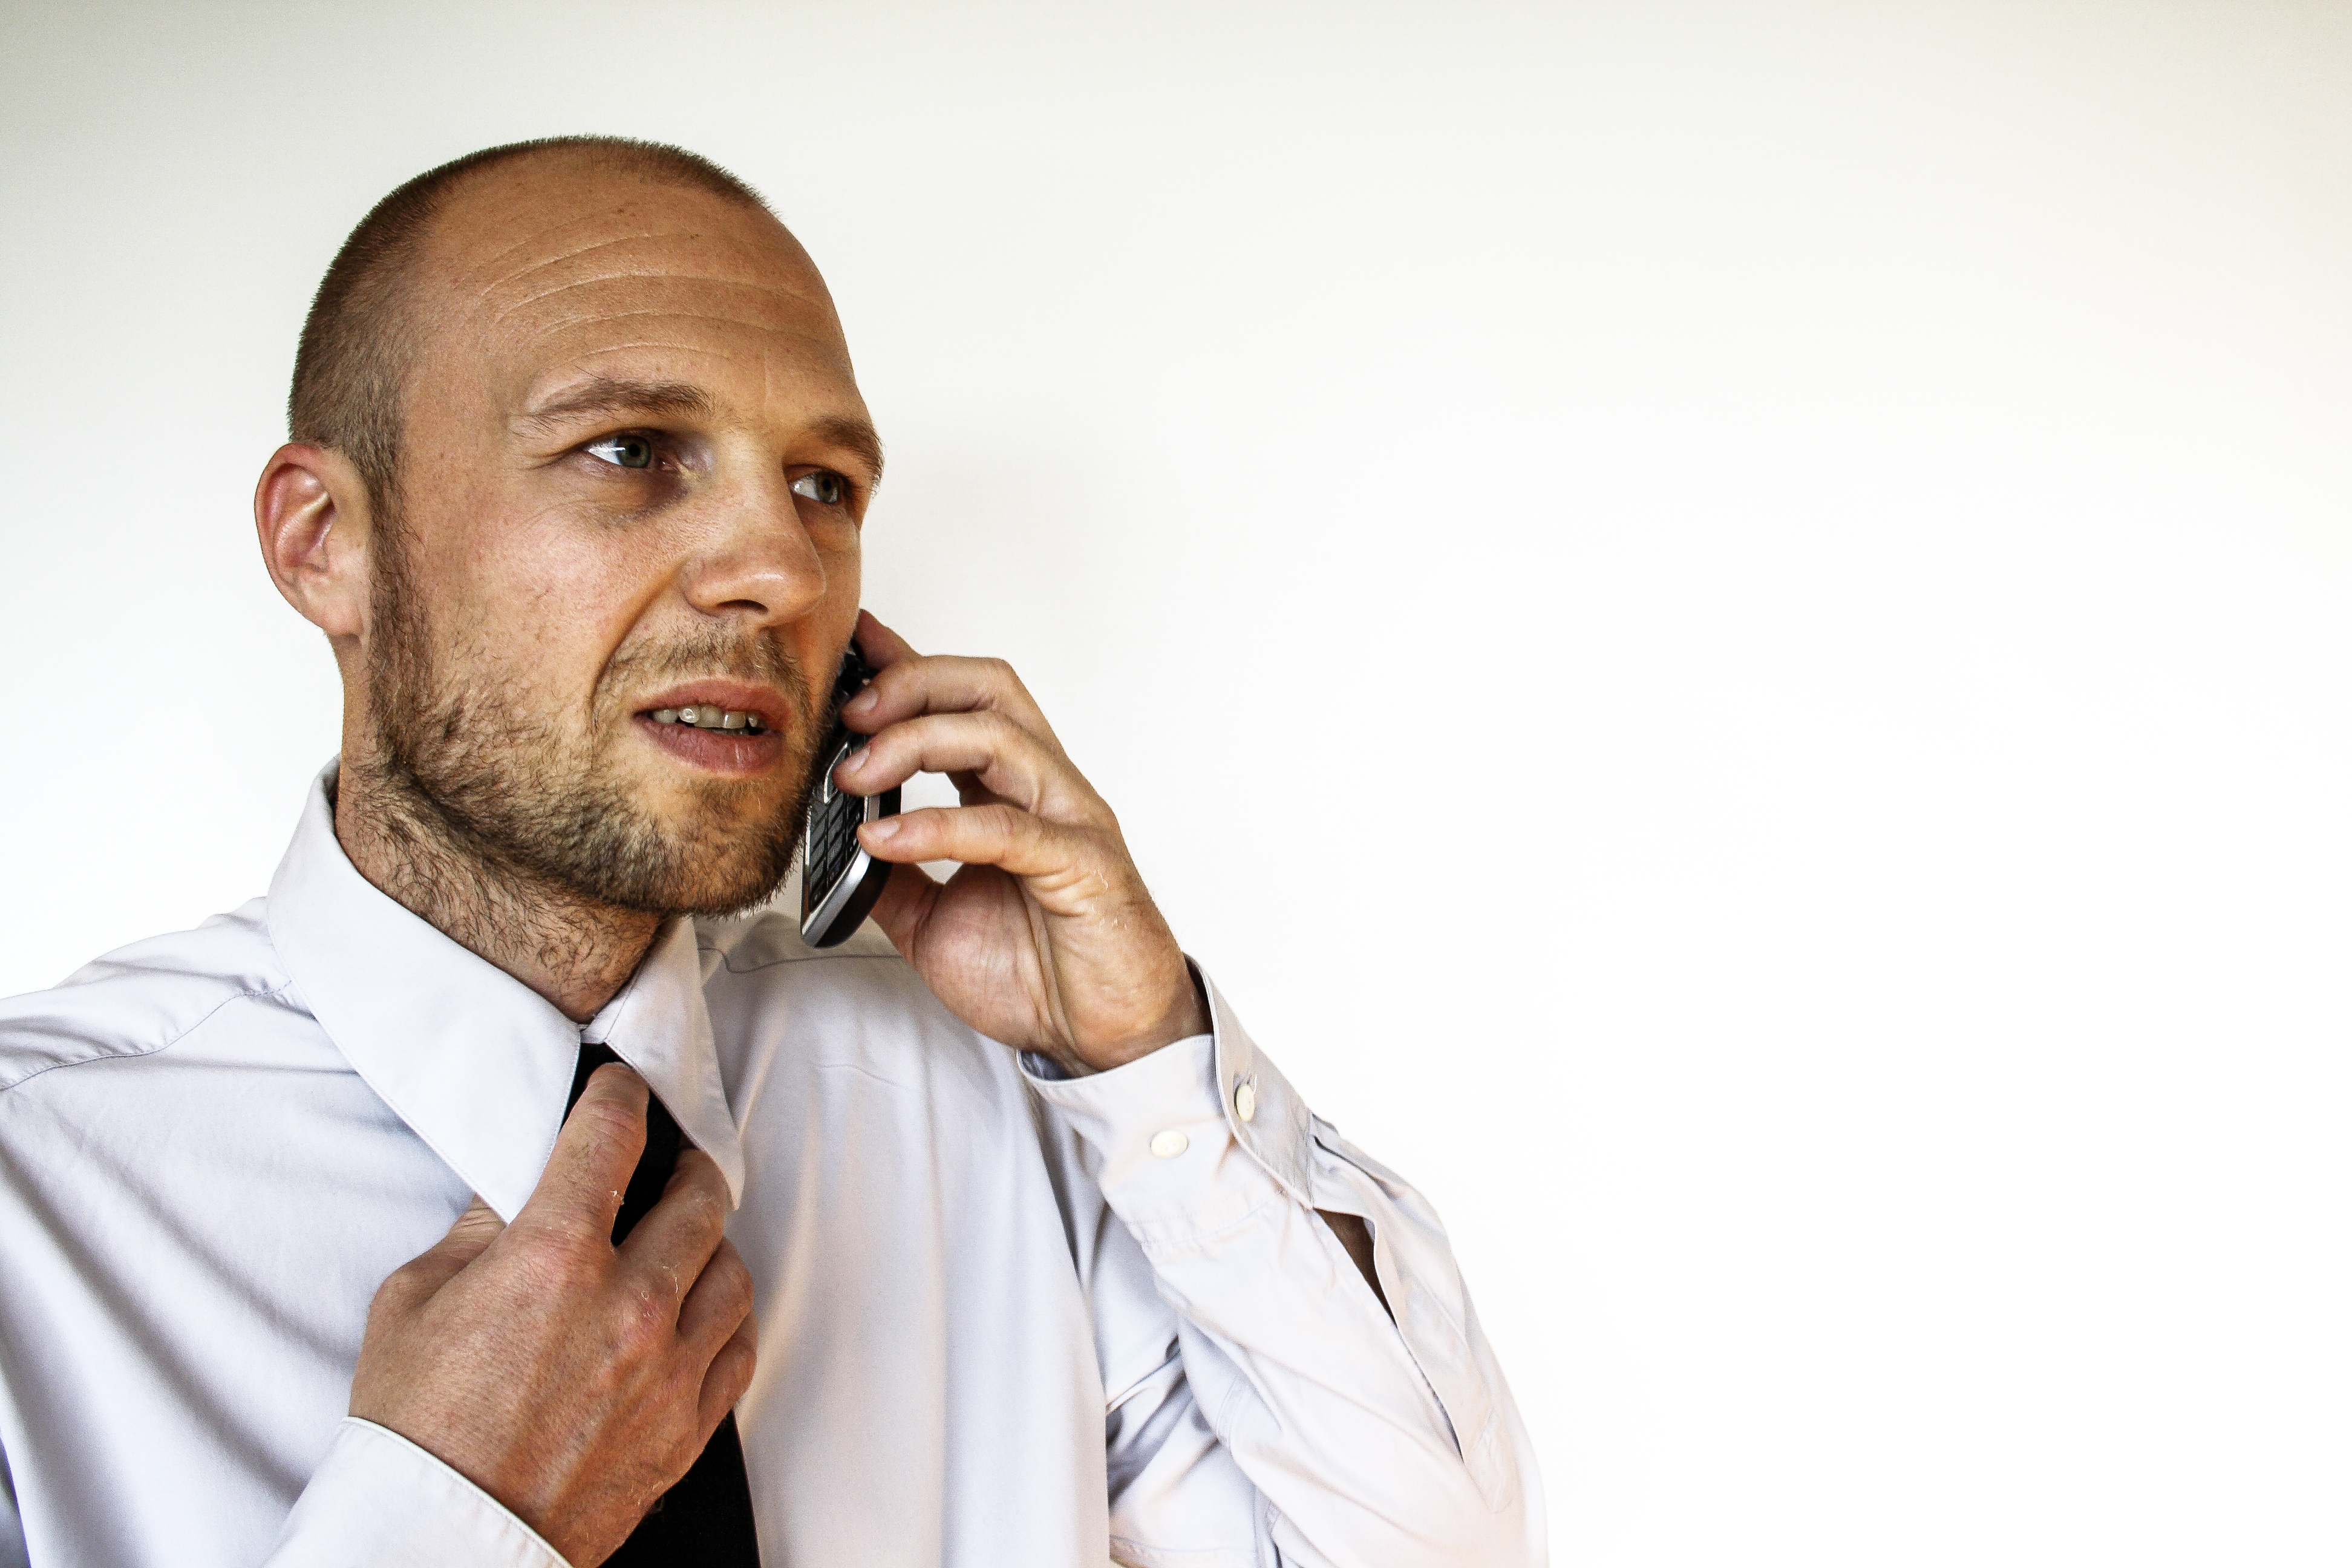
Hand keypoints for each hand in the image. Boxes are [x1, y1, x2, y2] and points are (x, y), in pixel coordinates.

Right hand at [348, 1065, 757, 1566]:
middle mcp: (626, 1307)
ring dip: (711, 1247)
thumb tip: (517, 1181)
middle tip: (672, 1162)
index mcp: (554, 1260)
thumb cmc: (415, 1431)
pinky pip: (738, 1350)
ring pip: (732, 1272)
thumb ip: (478, 1228)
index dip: (621, 1097)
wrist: (438, 1541)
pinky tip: (700, 1313)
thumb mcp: (414, 1302)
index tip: (623, 1089)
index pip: (612, 1138)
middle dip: (687, 1165)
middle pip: (700, 1197)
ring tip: (686, 1241)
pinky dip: (724, 1322)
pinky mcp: (685, 1428)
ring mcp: (665, 1372)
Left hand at [835, 610, 1207, 1073]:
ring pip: (1000, 737)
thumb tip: (827, 849)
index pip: (961, 700)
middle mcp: (1046, 789)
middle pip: (988, 688)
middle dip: (911, 683)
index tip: (849, 644)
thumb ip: (889, 880)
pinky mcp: (1084, 867)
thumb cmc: (1037, 974)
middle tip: (845, 714)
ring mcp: (1070, 820)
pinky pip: (1006, 828)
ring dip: (914, 740)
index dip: (905, 663)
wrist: (1103, 1039)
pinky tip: (884, 839)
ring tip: (853, 773)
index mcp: (1012, 791)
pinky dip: (936, 825)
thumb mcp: (932, 923)